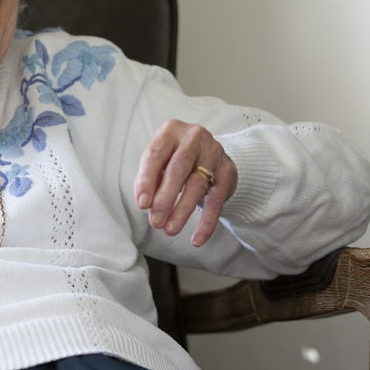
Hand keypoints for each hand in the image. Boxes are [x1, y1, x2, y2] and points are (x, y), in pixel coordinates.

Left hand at [134, 119, 237, 245]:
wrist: (210, 153)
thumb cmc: (175, 158)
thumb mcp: (160, 161)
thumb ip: (150, 178)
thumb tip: (145, 203)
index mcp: (171, 130)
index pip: (155, 154)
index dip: (147, 180)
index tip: (142, 204)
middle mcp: (194, 137)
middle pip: (179, 168)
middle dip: (165, 197)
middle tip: (155, 221)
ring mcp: (213, 153)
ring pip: (197, 184)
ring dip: (182, 211)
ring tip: (170, 229)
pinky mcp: (227, 171)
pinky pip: (216, 200)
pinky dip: (206, 222)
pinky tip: (197, 239)